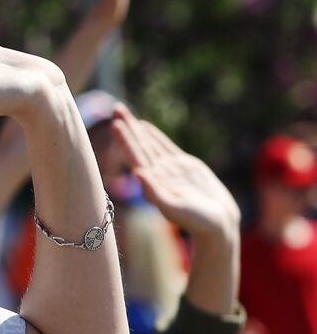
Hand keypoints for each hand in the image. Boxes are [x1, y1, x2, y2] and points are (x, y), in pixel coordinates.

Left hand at [111, 105, 239, 240]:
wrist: (218, 225)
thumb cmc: (196, 221)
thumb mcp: (174, 208)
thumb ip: (154, 192)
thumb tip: (137, 174)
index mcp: (152, 182)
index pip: (135, 157)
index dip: (125, 140)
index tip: (115, 124)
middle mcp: (158, 174)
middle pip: (139, 146)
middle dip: (128, 128)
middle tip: (115, 108)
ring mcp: (170, 169)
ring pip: (150, 144)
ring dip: (137, 129)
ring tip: (123, 113)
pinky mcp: (185, 167)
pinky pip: (165, 147)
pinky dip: (155, 136)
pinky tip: (145, 127)